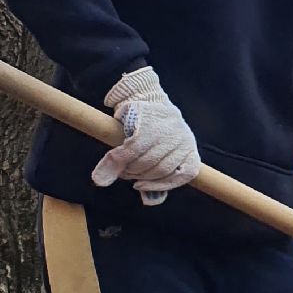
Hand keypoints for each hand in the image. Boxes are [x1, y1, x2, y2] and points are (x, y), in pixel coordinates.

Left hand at [90, 67, 199, 205]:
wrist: (157, 107)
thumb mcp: (119, 126)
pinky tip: (144, 185)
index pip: (136, 146)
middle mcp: (174, 130)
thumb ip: (112, 155)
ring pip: (163, 171)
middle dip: (130, 171)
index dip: (119, 161)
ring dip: (143, 179)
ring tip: (132, 176)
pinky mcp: (193, 155)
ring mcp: (186, 143)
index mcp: (154, 117)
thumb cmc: (135, 118)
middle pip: (149, 162)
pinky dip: (163, 185)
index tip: (104, 173)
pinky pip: (183, 176)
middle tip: (120, 172)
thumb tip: (100, 181)